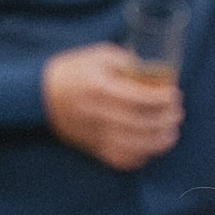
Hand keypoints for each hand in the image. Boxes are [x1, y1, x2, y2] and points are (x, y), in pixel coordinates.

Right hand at [42, 43, 182, 170]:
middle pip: (142, 123)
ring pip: (135, 146)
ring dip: (160, 141)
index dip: (163, 98)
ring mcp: (94, 134)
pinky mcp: (91, 147)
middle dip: (167, 119)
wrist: (37, 95)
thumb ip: (128, 61)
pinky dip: (140, 157)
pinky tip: (149, 147)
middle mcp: (97, 113)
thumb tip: (156, 73)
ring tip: (170, 133)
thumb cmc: (72, 71)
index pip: (141, 98)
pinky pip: (121, 159)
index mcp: (100, 87)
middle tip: (176, 113)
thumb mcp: (99, 55)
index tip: (174, 94)